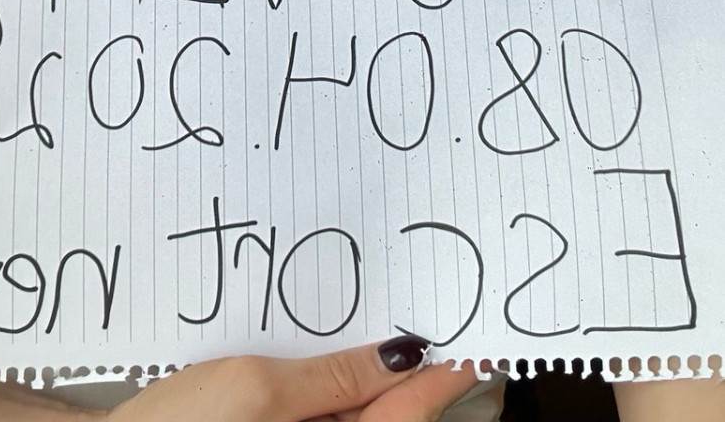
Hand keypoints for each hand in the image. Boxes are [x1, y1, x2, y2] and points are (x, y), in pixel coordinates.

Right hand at [104, 337, 478, 421]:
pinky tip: (334, 360)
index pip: (407, 416)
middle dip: (410, 377)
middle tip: (433, 322)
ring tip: (389, 332)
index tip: (475, 340)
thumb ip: (334, 377)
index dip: (444, 376)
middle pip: (388, 421)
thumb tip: (401, 357)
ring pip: (358, 419)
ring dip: (373, 381)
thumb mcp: (259, 388)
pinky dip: (338, 391)